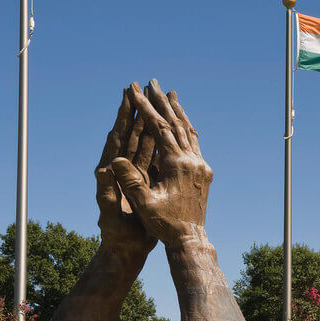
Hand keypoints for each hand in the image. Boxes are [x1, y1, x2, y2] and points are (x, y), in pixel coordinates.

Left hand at [96, 89, 157, 254]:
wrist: (127, 249)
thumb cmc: (117, 236)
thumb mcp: (110, 214)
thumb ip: (106, 193)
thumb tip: (102, 170)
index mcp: (112, 173)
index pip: (117, 139)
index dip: (122, 117)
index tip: (126, 96)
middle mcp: (122, 169)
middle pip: (130, 134)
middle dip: (136, 111)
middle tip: (142, 88)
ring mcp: (134, 174)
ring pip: (144, 143)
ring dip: (149, 122)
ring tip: (156, 103)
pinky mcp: (146, 181)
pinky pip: (154, 157)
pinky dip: (160, 142)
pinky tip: (168, 130)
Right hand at [112, 80, 211, 246]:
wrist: (190, 239)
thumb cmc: (164, 224)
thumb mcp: (144, 204)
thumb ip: (131, 182)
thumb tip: (114, 160)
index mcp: (176, 165)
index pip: (160, 128)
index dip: (146, 108)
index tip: (134, 90)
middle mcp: (192, 161)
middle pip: (177, 124)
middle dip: (162, 102)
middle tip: (153, 81)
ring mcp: (201, 165)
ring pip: (189, 131)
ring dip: (178, 112)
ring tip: (171, 94)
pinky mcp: (205, 172)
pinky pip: (195, 144)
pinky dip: (187, 129)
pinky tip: (184, 123)